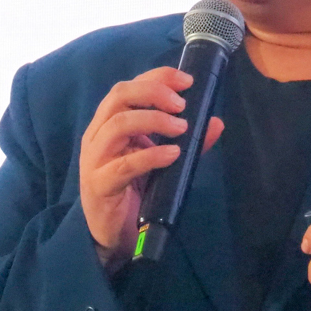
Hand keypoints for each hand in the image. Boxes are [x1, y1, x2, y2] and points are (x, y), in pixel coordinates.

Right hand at [79, 66, 223, 270]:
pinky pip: (124, 165)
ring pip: (118, 125)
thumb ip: (186, 141)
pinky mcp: (100, 184)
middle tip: (182, 104)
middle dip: (153, 92)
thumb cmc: (133, 190)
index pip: (129, 87)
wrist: (110, 233)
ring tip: (182, 128)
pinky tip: (172, 155)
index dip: (157, 77)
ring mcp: (95, 159)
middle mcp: (98, 134)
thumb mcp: (160, 160)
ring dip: (153, 120)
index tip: (187, 80)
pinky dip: (151, 155)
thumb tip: (215, 122)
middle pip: (119, 96)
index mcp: (109, 123)